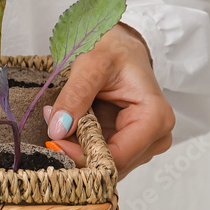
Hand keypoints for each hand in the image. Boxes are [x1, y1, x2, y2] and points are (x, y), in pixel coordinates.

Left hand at [43, 24, 174, 178]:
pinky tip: (71, 125)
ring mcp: (142, 145)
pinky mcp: (127, 144)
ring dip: (77, 147)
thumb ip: (75, 95)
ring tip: (63, 119)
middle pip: (110, 164)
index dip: (82, 155)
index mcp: (155, 118)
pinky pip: (99, 156)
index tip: (53, 142)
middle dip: (77, 150)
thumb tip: (58, 130)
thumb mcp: (91, 64)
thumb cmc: (113, 50)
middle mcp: (155, 137)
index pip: (117, 157)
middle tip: (53, 126)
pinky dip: (80, 145)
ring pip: (102, 163)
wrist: (119, 45)